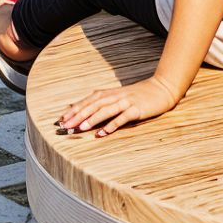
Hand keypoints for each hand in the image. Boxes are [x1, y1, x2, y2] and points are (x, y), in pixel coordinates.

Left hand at [46, 67, 189, 136]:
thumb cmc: (138, 96)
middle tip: (65, 126)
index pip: (88, 101)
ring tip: (80, 128)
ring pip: (106, 110)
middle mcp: (115, 96)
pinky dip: (112, 124)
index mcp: (109, 93)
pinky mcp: (137, 109)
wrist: (161, 89)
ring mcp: (126, 102)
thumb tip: (85, 112)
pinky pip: (122, 117)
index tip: (61, 120)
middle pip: (93, 105)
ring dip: (92, 119)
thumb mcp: (119, 97)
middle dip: (78, 115)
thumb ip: (104, 103)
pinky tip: (103, 133)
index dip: (74, 110)